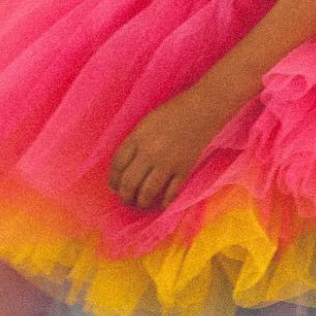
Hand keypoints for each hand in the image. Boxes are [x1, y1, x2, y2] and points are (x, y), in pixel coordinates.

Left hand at [108, 85, 237, 211]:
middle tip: (126, 199)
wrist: (201, 110)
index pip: (117, 166)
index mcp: (137, 138)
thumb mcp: (146, 123)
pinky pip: (171, 193)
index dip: (113, 180)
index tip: (114, 187)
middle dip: (125, 195)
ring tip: (141, 204)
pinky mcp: (184, 170)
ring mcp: (168, 163)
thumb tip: (124, 167)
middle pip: (129, 182)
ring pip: (147, 192)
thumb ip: (134, 143)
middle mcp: (149, 153)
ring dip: (141, 202)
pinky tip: (161, 205)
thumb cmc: (172, 113)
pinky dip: (164, 202)